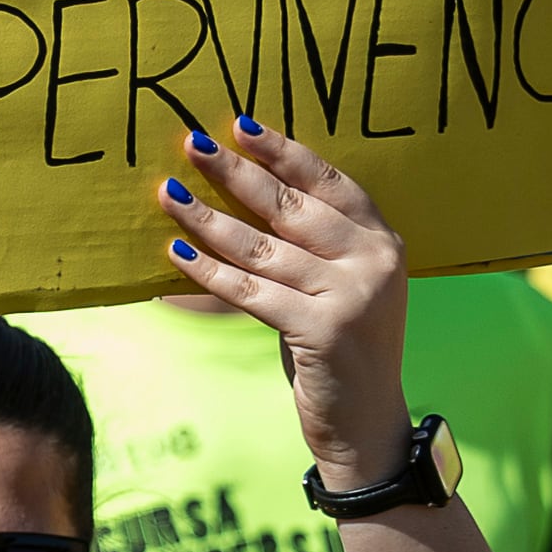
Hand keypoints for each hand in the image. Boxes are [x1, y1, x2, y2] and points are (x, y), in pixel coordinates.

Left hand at [157, 119, 411, 493]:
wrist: (368, 425)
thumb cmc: (344, 350)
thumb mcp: (345, 287)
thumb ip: (316, 245)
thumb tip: (247, 191)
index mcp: (383, 241)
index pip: (328, 181)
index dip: (283, 151)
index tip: (240, 126)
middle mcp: (373, 261)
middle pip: (290, 206)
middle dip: (235, 173)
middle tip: (192, 145)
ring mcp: (351, 295)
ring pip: (262, 247)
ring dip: (208, 219)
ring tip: (169, 194)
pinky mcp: (323, 329)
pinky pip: (252, 291)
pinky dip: (210, 272)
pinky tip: (177, 254)